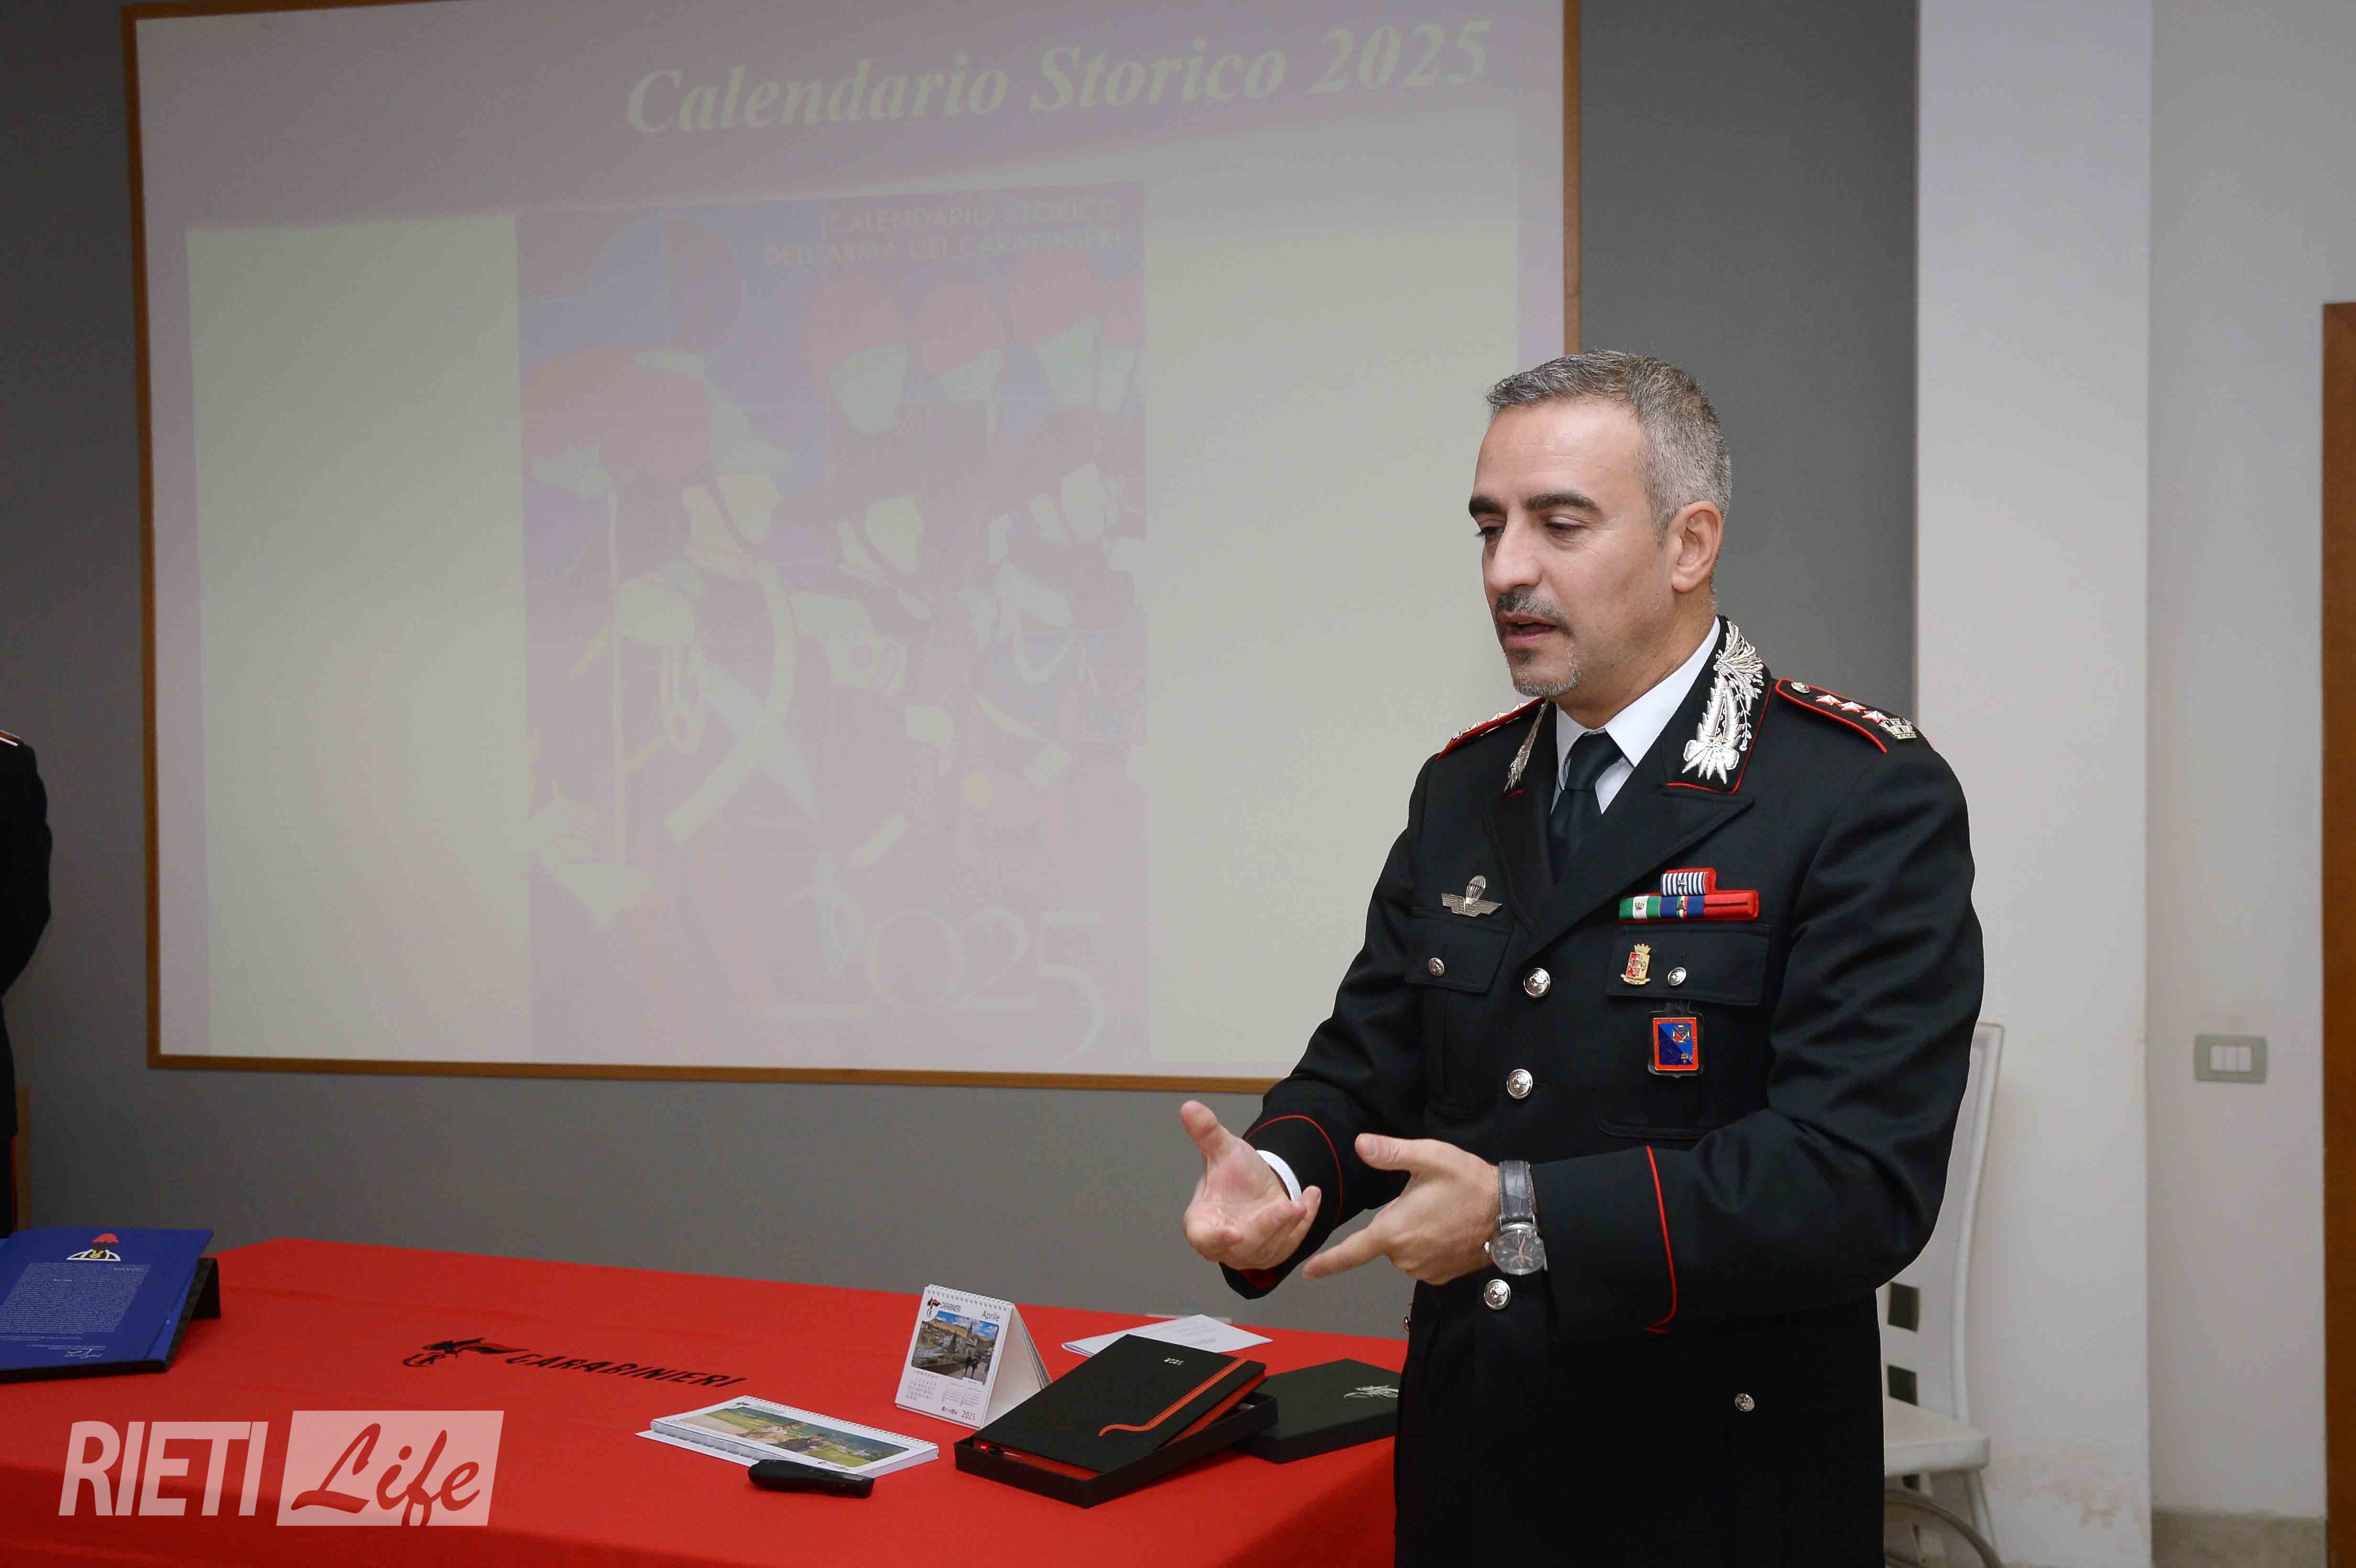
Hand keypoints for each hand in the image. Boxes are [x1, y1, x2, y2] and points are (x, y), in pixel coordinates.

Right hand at [1178, 1101, 1322, 1271]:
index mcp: (1202, 1223)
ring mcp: (1252, 1252)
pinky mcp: (1276, 1252)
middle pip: (1245, 1246)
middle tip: (1290, 1208)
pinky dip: (1305, 1222)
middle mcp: (1225, 1245)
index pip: (1204, 1238)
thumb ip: (1207, 1133)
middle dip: (1268, 1227)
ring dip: (1289, 1225)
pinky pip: (1293, 1241)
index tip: (1235, 1234)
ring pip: (1271, 1246)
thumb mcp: (1223, 1148)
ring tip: (1303, 1201)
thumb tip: (1189, 1107)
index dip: (1216, 1239)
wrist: (1257, 1184)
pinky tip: (1312, 1196)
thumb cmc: (1232, 1173)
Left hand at [1299, 1134, 1498, 1285]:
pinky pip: (1421, 1260)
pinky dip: (1428, 1245)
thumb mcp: (1429, 1157)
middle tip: (1427, 1200)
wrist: (1511, 1214)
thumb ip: (1391, 1152)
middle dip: (1397, 1220)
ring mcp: (1424, 1270)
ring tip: (1441, 1213)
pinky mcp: (1440, 1277)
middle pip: (1383, 1239)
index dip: (1328, 1263)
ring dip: (1413, 1233)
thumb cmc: (1469, 1183)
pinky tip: (1448, 1229)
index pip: (1351, 1251)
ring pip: (1403, 1249)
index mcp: (1394, 1230)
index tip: (1308, 1273)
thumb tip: (1360, 1145)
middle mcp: (1405, 1257)